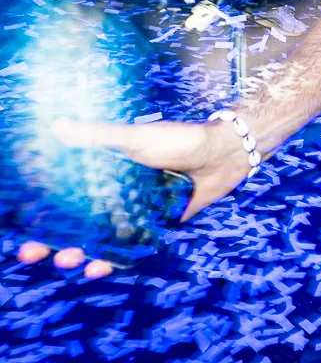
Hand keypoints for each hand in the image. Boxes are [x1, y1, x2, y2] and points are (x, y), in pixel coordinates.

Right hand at [17, 117, 250, 278]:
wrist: (223, 153)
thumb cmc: (179, 140)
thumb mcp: (136, 138)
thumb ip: (100, 137)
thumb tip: (57, 126)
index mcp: (108, 171)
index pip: (67, 195)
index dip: (45, 212)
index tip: (24, 228)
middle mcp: (119, 192)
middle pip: (79, 221)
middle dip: (55, 239)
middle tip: (35, 252)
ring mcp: (137, 211)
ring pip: (101, 237)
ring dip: (82, 252)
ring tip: (70, 260)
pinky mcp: (157, 225)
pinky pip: (131, 246)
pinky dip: (115, 259)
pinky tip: (101, 267)